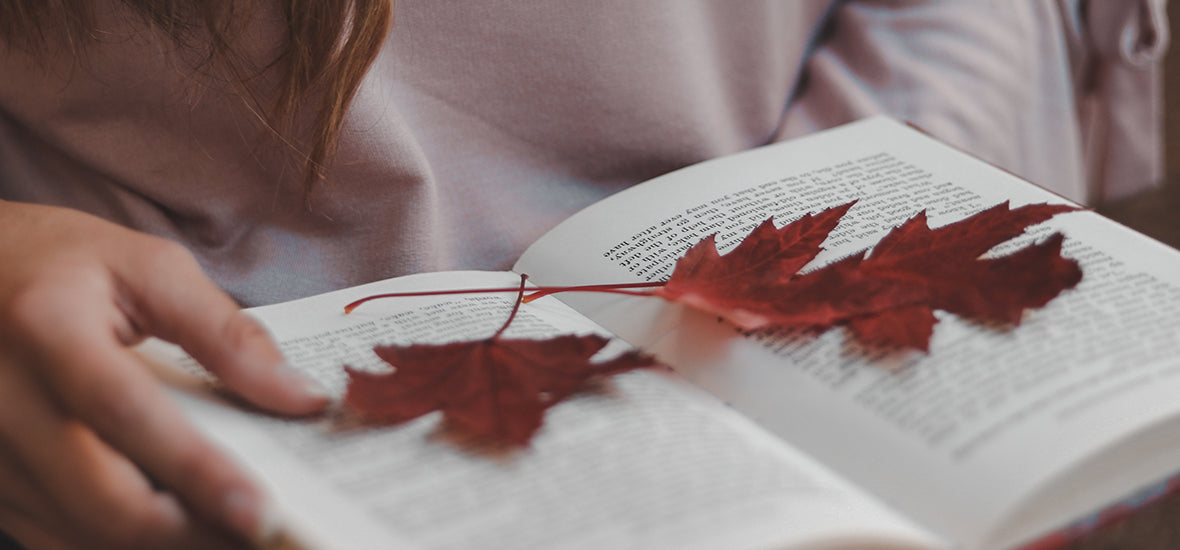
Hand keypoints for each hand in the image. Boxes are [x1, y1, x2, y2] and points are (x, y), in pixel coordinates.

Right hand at [0, 200, 329, 548]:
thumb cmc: (57, 262)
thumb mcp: (147, 267)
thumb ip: (226, 332)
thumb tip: (300, 396)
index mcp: (46, 329)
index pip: (126, 414)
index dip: (197, 471)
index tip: (262, 510)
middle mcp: (3, 400)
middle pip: (103, 499)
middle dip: (194, 532)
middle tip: (268, 534)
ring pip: (80, 535)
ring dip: (166, 547)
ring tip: (232, 535)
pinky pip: (55, 537)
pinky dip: (121, 545)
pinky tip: (179, 530)